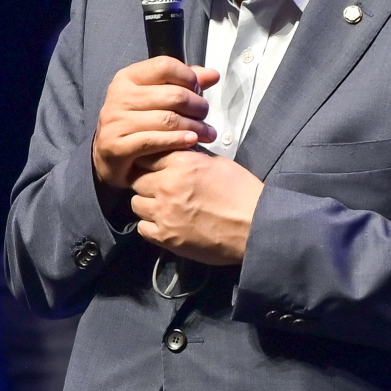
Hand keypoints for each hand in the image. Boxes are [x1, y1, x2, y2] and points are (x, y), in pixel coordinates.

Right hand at [92, 58, 221, 190]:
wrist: (109, 155)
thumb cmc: (138, 122)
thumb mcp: (156, 96)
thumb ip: (183, 84)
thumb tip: (213, 75)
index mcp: (127, 78)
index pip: (165, 66)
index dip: (188, 77)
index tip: (198, 90)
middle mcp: (119, 97)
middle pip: (173, 95)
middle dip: (197, 106)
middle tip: (205, 116)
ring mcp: (116, 122)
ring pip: (168, 120)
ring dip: (194, 127)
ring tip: (207, 133)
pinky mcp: (117, 146)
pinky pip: (154, 141)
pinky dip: (177, 141)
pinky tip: (192, 142)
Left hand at [128, 149, 262, 264]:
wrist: (254, 226)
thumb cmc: (241, 192)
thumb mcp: (216, 163)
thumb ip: (190, 157)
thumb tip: (175, 153)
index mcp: (180, 163)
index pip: (146, 156)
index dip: (148, 162)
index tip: (154, 168)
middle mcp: (165, 185)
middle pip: (136, 180)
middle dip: (145, 182)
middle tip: (158, 188)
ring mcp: (162, 213)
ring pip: (135, 204)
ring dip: (146, 204)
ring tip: (161, 207)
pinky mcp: (165, 237)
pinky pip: (142, 228)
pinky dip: (150, 225)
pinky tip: (163, 224)